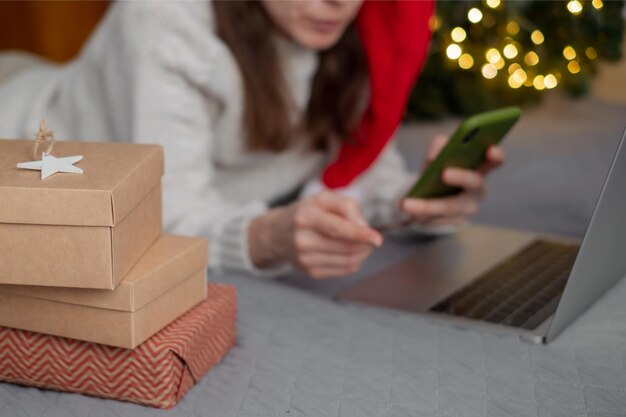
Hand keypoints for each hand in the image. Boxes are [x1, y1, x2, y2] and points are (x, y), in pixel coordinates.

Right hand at [249, 191, 382, 278]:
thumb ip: (346, 206)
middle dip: (366, 243)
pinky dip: (354, 261)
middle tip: (371, 237)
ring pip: (348, 261)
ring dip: (363, 253)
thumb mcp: (322, 199)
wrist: (276, 234)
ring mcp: (306, 259)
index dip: (360, 235)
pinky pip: (344, 270)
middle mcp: (303, 240)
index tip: (378, 239)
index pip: (337, 229)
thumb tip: (364, 227)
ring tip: (362, 243)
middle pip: (347, 247)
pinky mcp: (310, 272)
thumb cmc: (305, 213)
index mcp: (306, 217)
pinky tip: (351, 252)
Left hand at [399, 135, 505, 226]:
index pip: (494, 161)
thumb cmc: (438, 168)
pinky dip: (421, 213)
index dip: (495, 155)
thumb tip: (434, 155)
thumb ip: (438, 147)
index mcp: (480, 168)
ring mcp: (467, 208)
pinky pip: (437, 218)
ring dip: (428, 205)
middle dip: (460, 177)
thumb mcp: (436, 155)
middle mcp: (478, 190)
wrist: (427, 193)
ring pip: (449, 207)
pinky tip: (406, 208)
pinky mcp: (453, 222)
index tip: (490, 149)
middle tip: (444, 173)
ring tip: (407, 203)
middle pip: (473, 183)